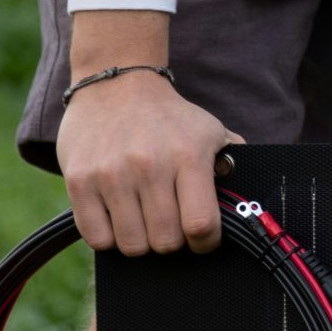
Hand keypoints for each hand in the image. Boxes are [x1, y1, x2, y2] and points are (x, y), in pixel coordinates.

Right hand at [58, 72, 244, 255]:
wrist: (116, 85)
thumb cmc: (169, 118)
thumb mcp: (210, 131)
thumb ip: (234, 165)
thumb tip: (252, 202)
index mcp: (187, 156)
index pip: (201, 225)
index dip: (206, 243)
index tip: (202, 238)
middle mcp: (149, 165)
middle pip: (166, 242)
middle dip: (172, 241)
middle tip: (169, 222)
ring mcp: (110, 174)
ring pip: (132, 245)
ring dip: (141, 240)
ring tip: (142, 218)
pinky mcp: (79, 181)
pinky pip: (98, 239)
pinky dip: (109, 238)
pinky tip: (117, 217)